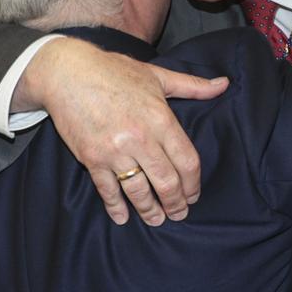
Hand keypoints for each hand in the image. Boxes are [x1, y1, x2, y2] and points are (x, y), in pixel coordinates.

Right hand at [23, 39, 227, 225]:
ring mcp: (115, 151)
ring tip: (156, 219)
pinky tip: (123, 218)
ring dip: (150, 210)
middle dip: (176, 203)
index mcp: (160, 119)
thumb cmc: (114, 71)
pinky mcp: (92, 158)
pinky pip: (107, 190)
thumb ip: (193, 85)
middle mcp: (140, 138)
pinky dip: (116, 206)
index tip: (194, 195)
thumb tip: (224, 83)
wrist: (67, 73)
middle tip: (179, 214)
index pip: (187, 161)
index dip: (194, 184)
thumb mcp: (157, 75)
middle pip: (166, 182)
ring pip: (139, 191)